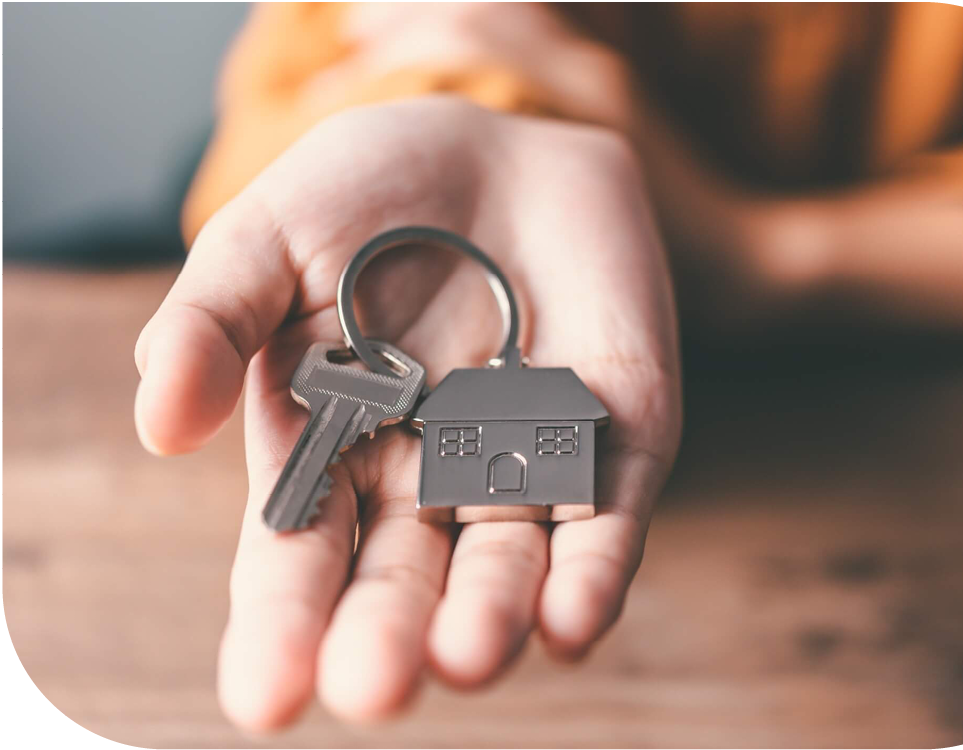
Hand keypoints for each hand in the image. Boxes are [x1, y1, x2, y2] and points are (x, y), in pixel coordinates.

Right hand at [134, 97, 681, 729]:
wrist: (499, 148)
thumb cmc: (368, 194)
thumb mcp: (267, 238)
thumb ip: (210, 321)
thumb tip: (158, 425)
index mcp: (331, 452)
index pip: (301, 557)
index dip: (283, 624)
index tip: (265, 695)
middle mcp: (427, 478)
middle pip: (405, 580)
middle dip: (389, 635)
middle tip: (374, 686)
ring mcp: (523, 462)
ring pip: (509, 564)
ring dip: (491, 615)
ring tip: (466, 656)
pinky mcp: (611, 436)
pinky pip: (607, 517)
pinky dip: (594, 571)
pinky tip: (571, 622)